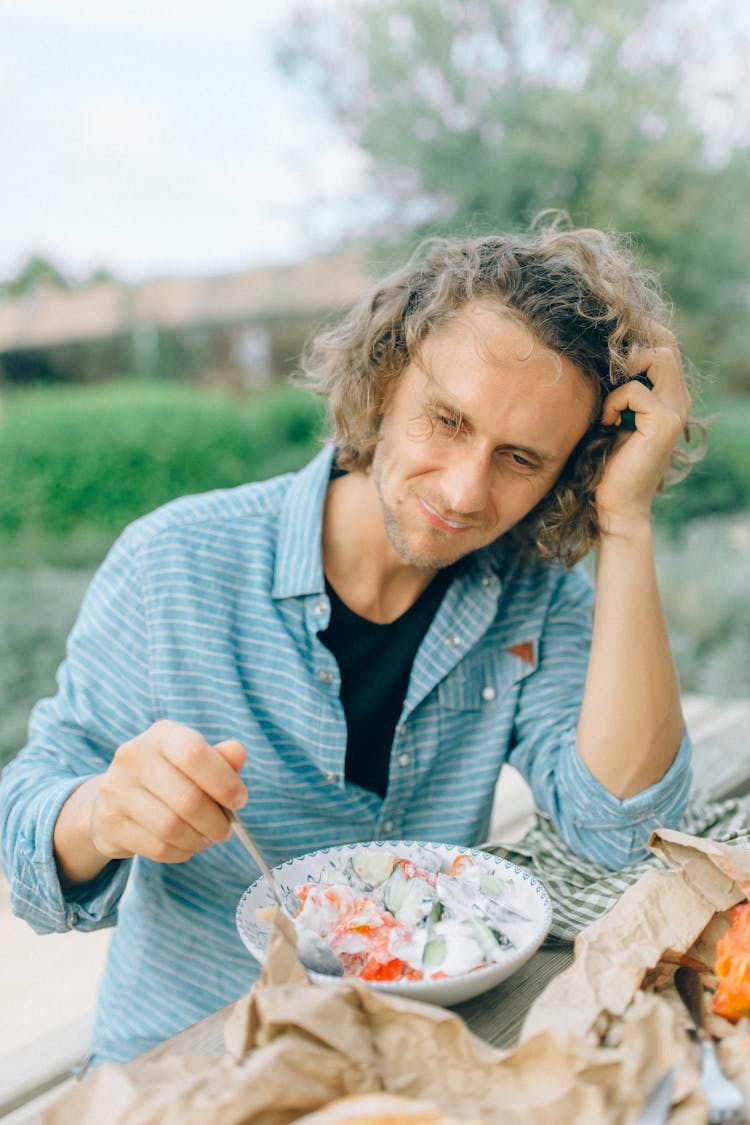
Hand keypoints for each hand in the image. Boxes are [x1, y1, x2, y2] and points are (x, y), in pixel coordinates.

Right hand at [88, 721, 246, 864]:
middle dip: (216, 821)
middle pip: (187, 799)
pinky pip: (157, 848)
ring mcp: (116, 790)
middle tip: (226, 829)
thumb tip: (238, 753)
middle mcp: (133, 756)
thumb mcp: (194, 760)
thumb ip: (220, 758)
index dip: (223, 781)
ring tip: (206, 837)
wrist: (113, 799)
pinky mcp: (109, 823)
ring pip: (172, 828)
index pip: (194, 753)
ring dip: (199, 839)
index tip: (239, 800)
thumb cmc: (168, 777)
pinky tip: (185, 845)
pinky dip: (181, 852)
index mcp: (161, 734)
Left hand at [595, 328, 690, 533]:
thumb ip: (616, 386)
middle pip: (665, 344)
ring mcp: (676, 410)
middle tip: (606, 376)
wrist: (616, 503)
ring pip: (658, 357)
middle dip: (630, 350)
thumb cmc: (606, 461)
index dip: (637, 339)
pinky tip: (606, 423)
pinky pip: (635, 390)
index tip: (605, 356)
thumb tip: (597, 353)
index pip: (664, 345)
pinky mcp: (665, 422)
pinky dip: (613, 402)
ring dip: (623, 372)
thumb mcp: (611, 414)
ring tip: (608, 402)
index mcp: (669, 395)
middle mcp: (679, 399)